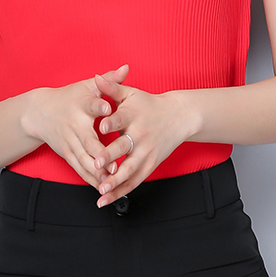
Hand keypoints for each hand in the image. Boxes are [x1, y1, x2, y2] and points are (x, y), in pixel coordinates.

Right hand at [22, 64, 129, 186]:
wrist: (39, 113)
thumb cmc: (69, 97)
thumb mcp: (87, 86)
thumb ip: (109, 80)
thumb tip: (126, 67)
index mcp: (81, 106)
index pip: (91, 105)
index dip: (99, 106)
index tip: (108, 108)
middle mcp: (74, 126)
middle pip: (88, 141)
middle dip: (101, 153)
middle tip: (115, 164)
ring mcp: (70, 143)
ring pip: (84, 160)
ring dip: (97, 171)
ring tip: (112, 180)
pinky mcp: (67, 154)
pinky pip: (79, 169)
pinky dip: (90, 178)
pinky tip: (102, 186)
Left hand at [91, 73, 191, 205]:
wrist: (179, 117)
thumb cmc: (149, 104)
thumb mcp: (131, 94)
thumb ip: (112, 87)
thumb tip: (95, 77)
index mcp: (134, 116)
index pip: (121, 118)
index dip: (111, 122)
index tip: (100, 126)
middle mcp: (141, 136)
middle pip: (124, 147)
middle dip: (110, 156)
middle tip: (97, 164)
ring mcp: (146, 153)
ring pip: (129, 169)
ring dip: (115, 181)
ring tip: (101, 189)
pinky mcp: (150, 165)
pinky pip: (134, 181)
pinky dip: (120, 191)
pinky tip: (106, 199)